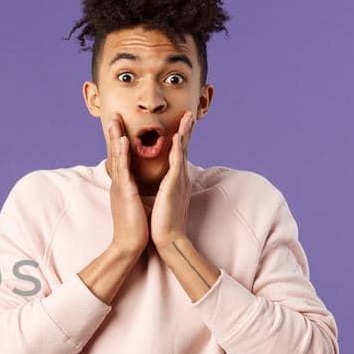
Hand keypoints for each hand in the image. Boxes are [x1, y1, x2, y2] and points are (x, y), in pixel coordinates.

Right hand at [103, 111, 148, 254]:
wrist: (129, 245)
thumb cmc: (135, 227)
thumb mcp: (134, 205)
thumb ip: (134, 193)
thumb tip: (137, 188)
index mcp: (122, 186)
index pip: (120, 159)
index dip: (118, 142)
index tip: (119, 126)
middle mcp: (118, 183)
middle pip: (114, 153)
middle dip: (113, 134)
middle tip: (112, 115)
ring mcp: (120, 187)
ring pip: (116, 158)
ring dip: (114, 137)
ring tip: (114, 121)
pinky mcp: (125, 193)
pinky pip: (123, 170)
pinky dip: (122, 154)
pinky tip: (122, 141)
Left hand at [150, 110, 196, 246]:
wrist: (168, 239)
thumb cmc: (163, 222)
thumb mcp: (163, 200)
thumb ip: (165, 189)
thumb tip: (163, 185)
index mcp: (177, 181)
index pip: (180, 155)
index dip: (182, 139)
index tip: (182, 125)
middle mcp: (181, 178)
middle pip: (185, 148)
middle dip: (187, 130)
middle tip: (190, 114)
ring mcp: (180, 180)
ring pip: (183, 151)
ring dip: (185, 132)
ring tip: (188, 117)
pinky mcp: (174, 185)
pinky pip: (177, 162)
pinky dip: (178, 148)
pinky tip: (178, 135)